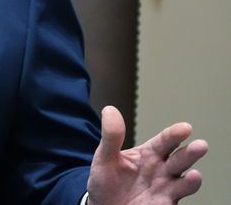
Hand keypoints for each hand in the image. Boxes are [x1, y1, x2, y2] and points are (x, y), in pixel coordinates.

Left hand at [87, 105, 207, 204]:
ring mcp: (165, 187)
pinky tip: (186, 189)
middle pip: (179, 159)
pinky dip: (182, 194)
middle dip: (190, 153)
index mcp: (149, 154)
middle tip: (200, 146)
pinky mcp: (163, 204)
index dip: (174, 134)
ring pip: (183, 181)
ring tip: (195, 175)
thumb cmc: (107, 181)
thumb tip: (109, 110)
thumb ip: (111, 136)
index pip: (164, 141)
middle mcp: (162, 169)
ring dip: (192, 179)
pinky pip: (175, 200)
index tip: (185, 128)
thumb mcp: (105, 157)